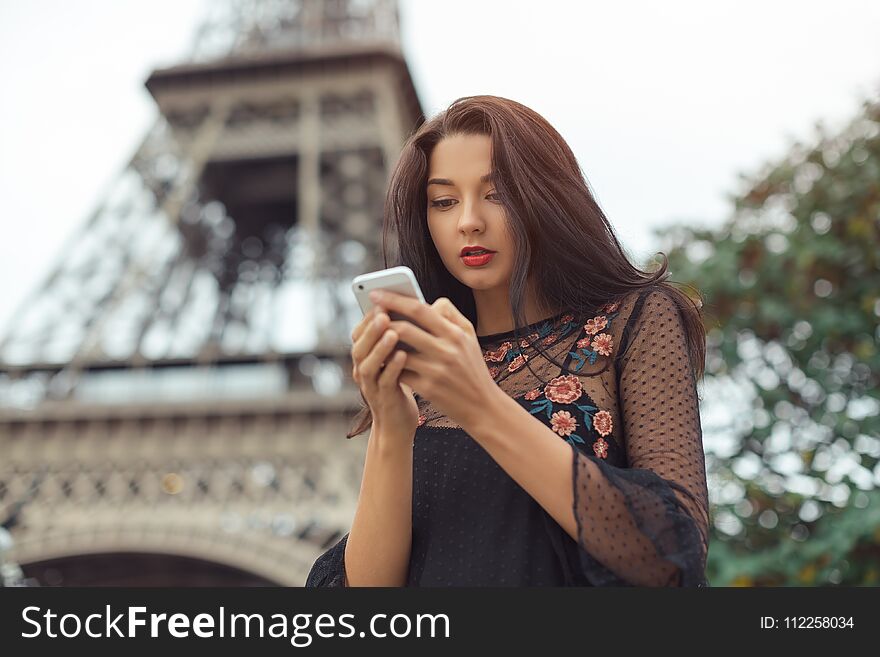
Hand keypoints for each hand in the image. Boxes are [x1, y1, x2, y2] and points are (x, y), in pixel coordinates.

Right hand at [350, 305, 419, 446]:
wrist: (397, 423)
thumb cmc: (399, 384)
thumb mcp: (393, 359)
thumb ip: (393, 338)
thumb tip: (406, 308)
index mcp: (364, 358)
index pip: (359, 333)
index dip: (368, 317)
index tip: (381, 300)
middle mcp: (362, 370)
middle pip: (359, 346)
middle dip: (371, 329)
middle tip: (384, 312)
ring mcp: (371, 387)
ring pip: (369, 365)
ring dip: (380, 347)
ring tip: (393, 331)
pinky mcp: (384, 400)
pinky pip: (385, 382)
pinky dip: (392, 368)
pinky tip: (404, 356)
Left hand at [368, 290, 498, 430]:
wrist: (483, 405)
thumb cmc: (472, 367)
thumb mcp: (469, 336)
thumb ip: (450, 315)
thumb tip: (426, 301)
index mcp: (455, 333)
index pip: (420, 309)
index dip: (394, 300)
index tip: (376, 294)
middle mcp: (447, 350)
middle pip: (404, 329)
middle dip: (382, 320)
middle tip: (369, 316)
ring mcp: (436, 370)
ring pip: (398, 352)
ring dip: (383, 345)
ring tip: (374, 339)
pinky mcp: (428, 388)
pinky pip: (400, 372)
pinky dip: (390, 365)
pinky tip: (384, 361)